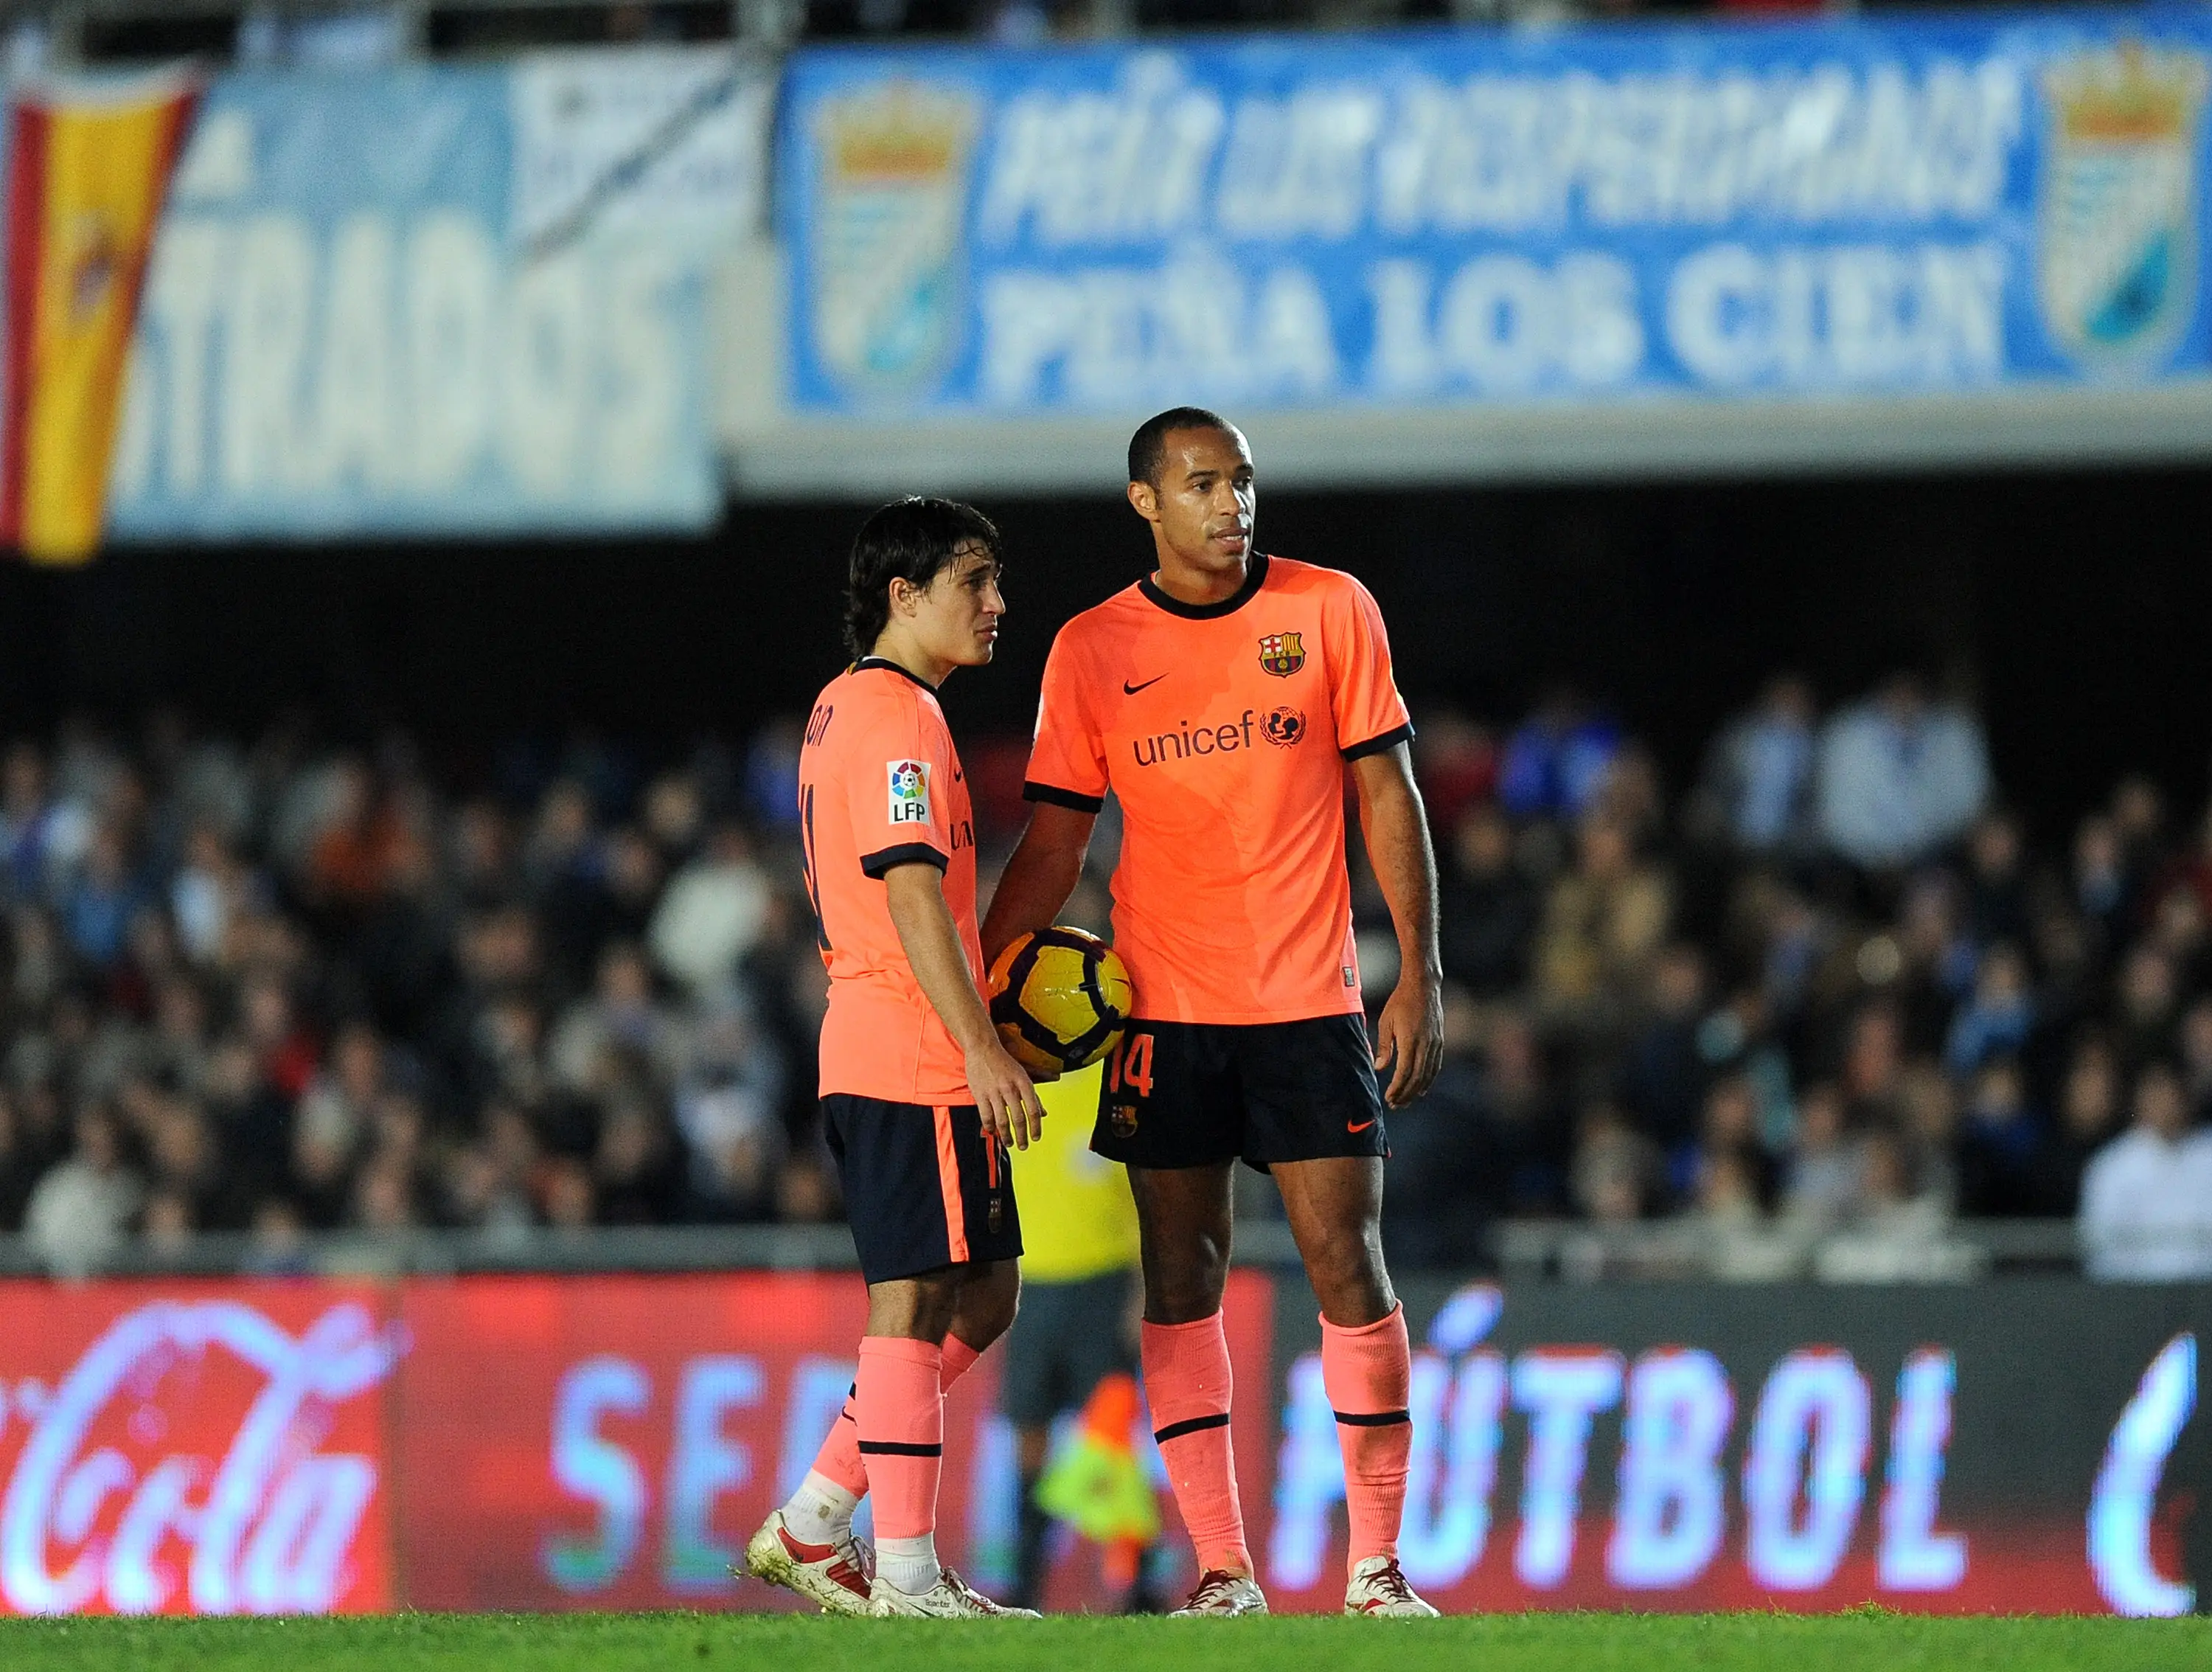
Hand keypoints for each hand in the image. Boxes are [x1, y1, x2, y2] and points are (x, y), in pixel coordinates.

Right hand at [967, 1037, 1045, 1150]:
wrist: (983, 1049)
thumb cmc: (1005, 1063)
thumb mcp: (1023, 1076)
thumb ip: (1033, 1096)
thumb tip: (1043, 1114)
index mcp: (1023, 1083)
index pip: (1033, 1110)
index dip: (1036, 1127)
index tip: (1036, 1137)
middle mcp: (1010, 1088)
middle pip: (1018, 1118)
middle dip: (1022, 1136)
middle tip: (1024, 1146)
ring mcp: (994, 1092)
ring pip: (1002, 1121)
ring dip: (1006, 1136)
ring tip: (1009, 1143)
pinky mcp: (980, 1094)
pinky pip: (986, 1116)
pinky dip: (990, 1127)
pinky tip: (993, 1132)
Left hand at [1372, 977, 1442, 1109]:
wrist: (1423, 986)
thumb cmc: (1400, 1001)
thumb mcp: (1386, 1021)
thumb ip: (1383, 1046)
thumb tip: (1379, 1068)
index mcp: (1410, 1040)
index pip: (1404, 1072)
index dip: (1397, 1088)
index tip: (1388, 1097)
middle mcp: (1426, 1044)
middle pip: (1417, 1078)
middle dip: (1406, 1094)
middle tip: (1395, 1105)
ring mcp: (1435, 1043)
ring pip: (1428, 1074)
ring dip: (1416, 1090)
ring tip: (1406, 1101)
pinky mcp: (1440, 1041)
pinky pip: (1435, 1066)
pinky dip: (1429, 1080)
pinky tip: (1422, 1088)